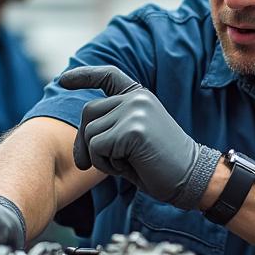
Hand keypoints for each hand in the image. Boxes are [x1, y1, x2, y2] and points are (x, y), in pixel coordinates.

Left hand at [58, 65, 219, 208]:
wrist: (191, 178)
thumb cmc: (161, 166)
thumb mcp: (133, 139)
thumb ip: (112, 128)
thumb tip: (81, 142)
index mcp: (140, 96)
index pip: (108, 76)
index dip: (84, 76)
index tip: (63, 80)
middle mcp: (137, 98)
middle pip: (88, 112)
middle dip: (83, 142)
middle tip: (89, 165)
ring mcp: (135, 111)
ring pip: (90, 133)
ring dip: (99, 157)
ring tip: (125, 164)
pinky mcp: (132, 130)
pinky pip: (97, 148)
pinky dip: (105, 164)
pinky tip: (128, 167)